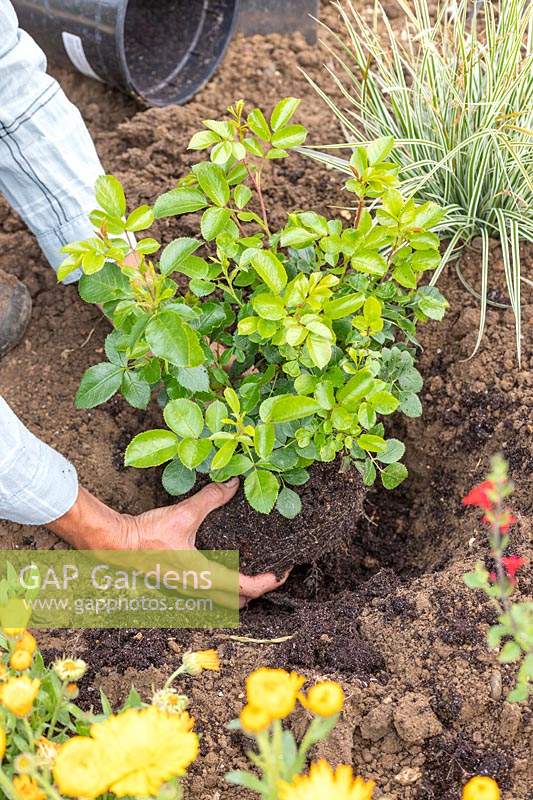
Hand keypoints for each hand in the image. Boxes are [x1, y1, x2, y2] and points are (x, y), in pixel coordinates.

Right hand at [49, 479, 286, 605]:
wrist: (117, 545)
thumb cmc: (148, 535)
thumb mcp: (184, 513)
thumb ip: (211, 498)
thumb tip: (234, 483)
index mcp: (205, 577)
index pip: (248, 589)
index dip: (270, 581)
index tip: (283, 570)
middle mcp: (199, 589)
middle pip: (240, 602)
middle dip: (260, 589)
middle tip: (274, 570)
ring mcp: (189, 590)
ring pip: (225, 600)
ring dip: (243, 590)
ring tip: (256, 568)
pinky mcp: (182, 583)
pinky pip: (212, 592)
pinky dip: (227, 584)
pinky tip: (228, 564)